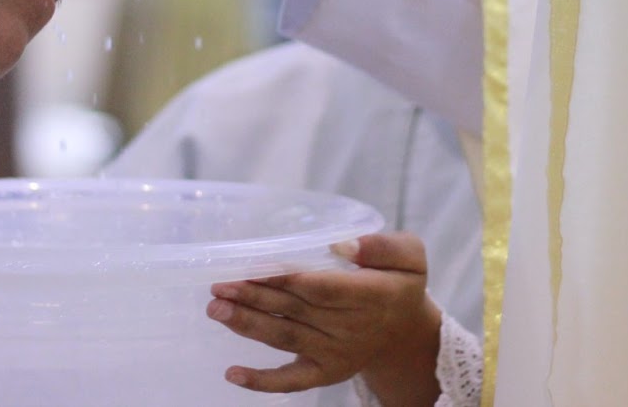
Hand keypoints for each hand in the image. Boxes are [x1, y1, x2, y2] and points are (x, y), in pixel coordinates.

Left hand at [208, 233, 441, 405]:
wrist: (406, 332)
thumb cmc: (400, 284)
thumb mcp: (409, 256)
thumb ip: (382, 246)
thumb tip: (342, 245)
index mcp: (372, 295)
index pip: (320, 287)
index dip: (285, 278)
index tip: (252, 265)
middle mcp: (350, 327)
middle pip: (295, 310)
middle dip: (254, 297)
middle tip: (219, 285)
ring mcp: (335, 353)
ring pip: (285, 338)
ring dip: (248, 325)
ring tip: (217, 310)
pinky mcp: (325, 372)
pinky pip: (292, 381)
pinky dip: (261, 381)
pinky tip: (232, 374)